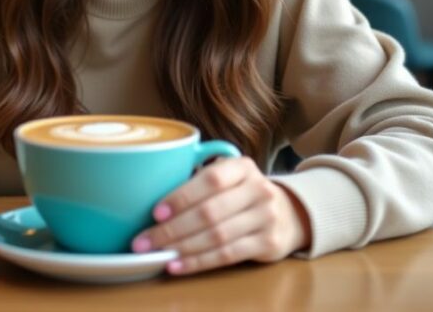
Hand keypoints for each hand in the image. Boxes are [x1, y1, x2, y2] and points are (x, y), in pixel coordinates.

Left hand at [131, 157, 310, 275]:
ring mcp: (266, 217)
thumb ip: (200, 179)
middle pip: (210, 212)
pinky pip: (227, 255)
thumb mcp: (229, 176)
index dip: (182, 196)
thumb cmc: (242, 193)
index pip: (211, 179)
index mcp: (242, 167)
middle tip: (144, 241)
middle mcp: (258, 189)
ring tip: (157, 254)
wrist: (288, 213)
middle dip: (172, 229)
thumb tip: (149, 194)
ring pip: (217, 236)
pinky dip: (198, 262)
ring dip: (182, 248)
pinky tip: (178, 265)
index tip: (156, 211)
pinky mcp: (268, 243)